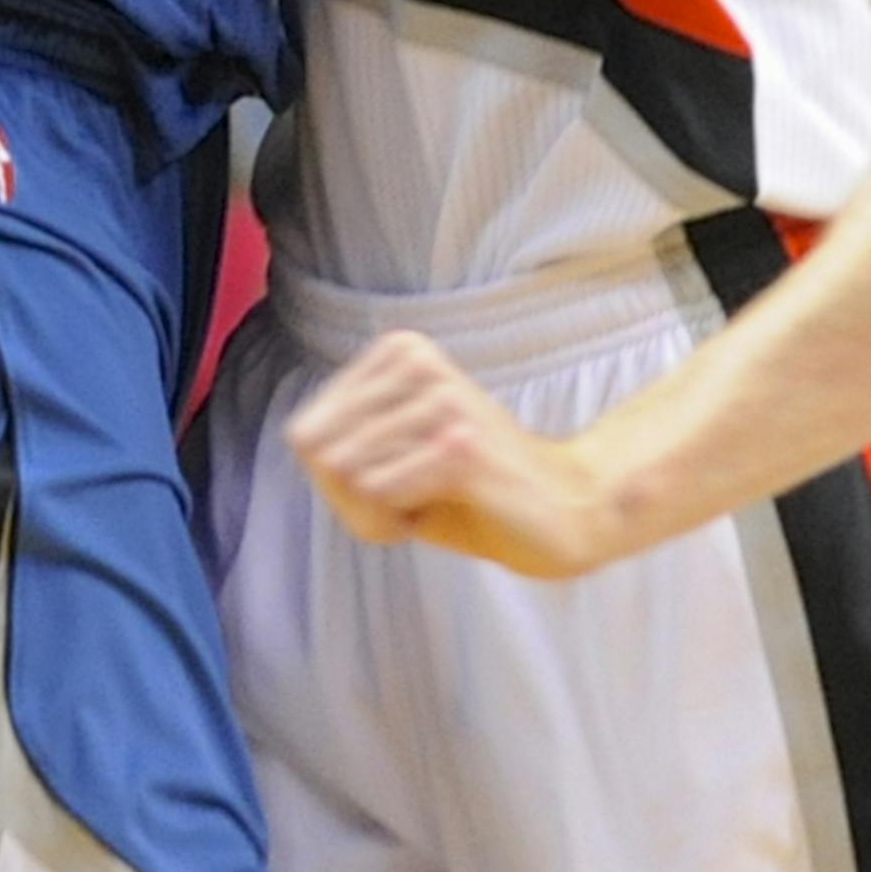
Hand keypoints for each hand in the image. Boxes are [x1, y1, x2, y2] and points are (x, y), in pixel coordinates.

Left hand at [286, 329, 614, 577]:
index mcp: (399, 351)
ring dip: (382, 512)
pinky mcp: (462, 445)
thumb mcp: (387, 464)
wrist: (564, 510)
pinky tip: (448, 508)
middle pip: (322, 454)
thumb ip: (333, 456)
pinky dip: (399, 521)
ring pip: (349, 477)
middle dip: (356, 498)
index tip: (395, 478)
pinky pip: (379, 494)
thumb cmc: (467, 493)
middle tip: (417, 496)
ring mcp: (442, 398)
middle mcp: (417, 361)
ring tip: (437, 499)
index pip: (306, 431)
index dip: (338, 479)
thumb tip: (316, 450)